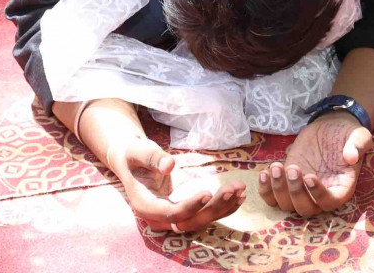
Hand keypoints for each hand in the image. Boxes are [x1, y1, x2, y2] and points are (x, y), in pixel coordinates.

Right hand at [112, 137, 245, 232]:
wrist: (133, 160)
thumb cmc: (134, 155)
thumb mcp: (139, 151)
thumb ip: (152, 157)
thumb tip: (169, 165)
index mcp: (146, 206)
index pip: (171, 213)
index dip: (190, 206)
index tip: (208, 192)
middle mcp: (160, 216)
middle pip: (190, 221)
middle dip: (213, 208)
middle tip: (232, 189)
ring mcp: (173, 215)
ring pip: (200, 220)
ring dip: (222, 208)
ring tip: (240, 190)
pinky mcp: (185, 208)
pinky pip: (205, 213)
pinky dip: (223, 207)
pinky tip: (240, 196)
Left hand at [259, 111, 371, 216]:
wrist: (330, 127)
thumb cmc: (347, 133)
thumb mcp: (358, 135)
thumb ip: (358, 144)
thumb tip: (351, 157)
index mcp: (341, 188)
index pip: (329, 202)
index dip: (318, 195)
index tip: (309, 176)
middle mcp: (320, 195)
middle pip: (305, 209)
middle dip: (296, 192)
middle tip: (292, 169)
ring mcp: (302, 190)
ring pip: (286, 205)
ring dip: (278, 190)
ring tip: (276, 167)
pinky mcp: (287, 182)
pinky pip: (272, 197)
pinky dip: (266, 190)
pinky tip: (265, 172)